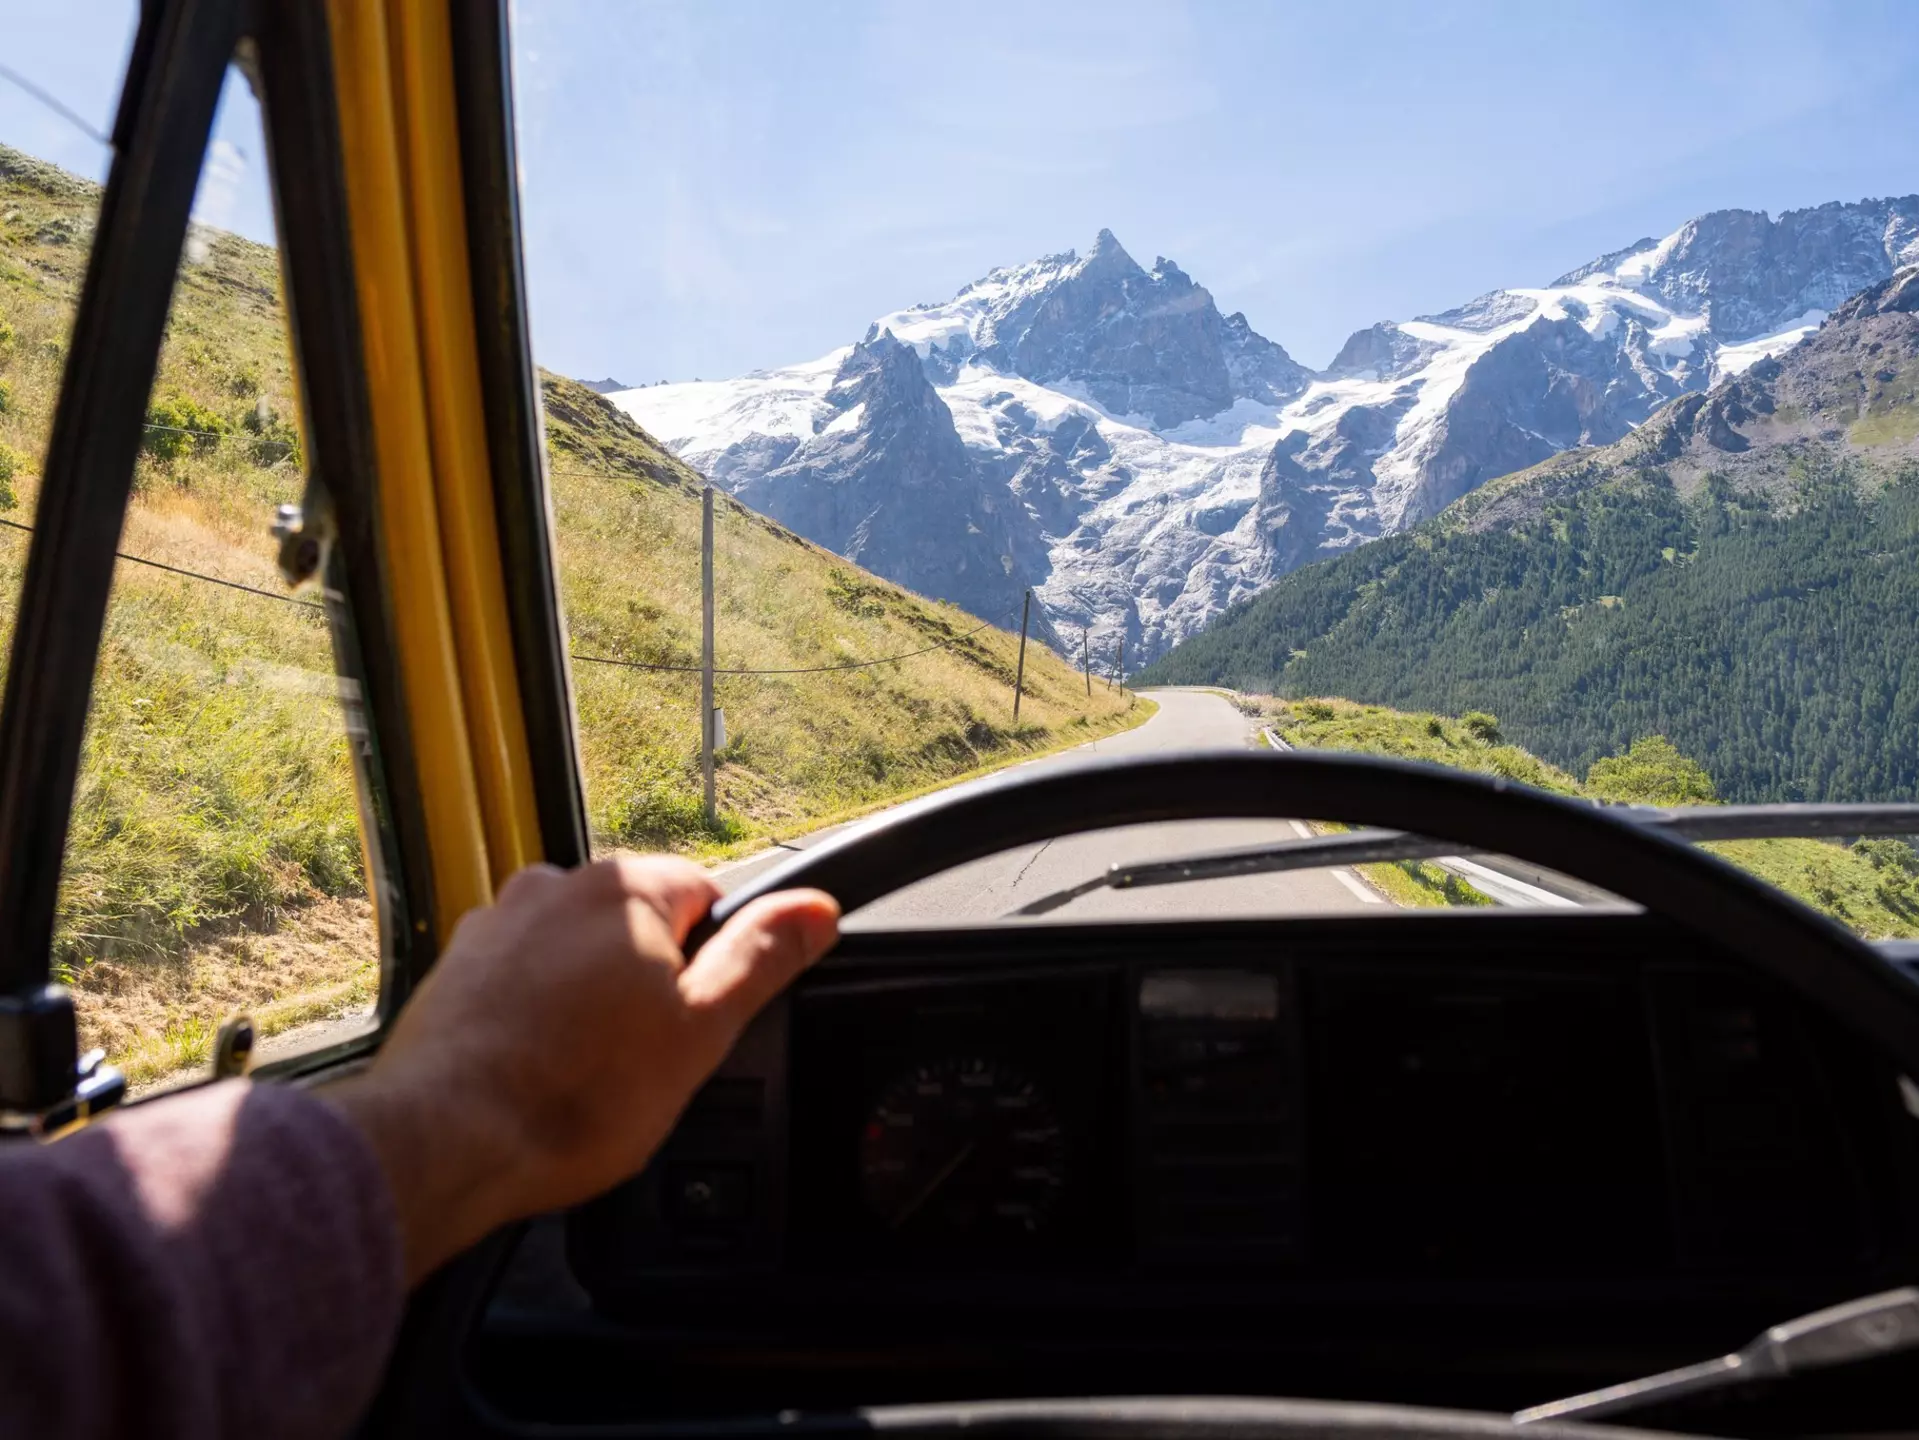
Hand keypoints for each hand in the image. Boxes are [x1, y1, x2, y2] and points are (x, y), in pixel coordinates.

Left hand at [327, 856, 838, 1282]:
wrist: (444, 1142)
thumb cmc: (574, 1096)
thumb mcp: (702, 1030)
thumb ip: (763, 958)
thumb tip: (815, 908)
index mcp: (628, 887)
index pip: (706, 897)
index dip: (712, 965)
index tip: (693, 1020)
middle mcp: (556, 885)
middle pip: (638, 923)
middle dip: (647, 980)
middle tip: (640, 1057)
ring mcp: (497, 923)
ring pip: (576, 951)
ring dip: (588, 995)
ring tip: (581, 1070)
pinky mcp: (456, 968)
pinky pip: (520, 978)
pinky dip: (533, 1013)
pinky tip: (534, 1068)